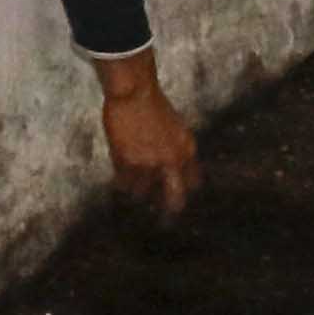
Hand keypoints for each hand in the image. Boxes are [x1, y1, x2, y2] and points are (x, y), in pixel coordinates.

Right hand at [95, 50, 199, 220]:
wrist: (134, 93)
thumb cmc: (153, 107)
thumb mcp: (177, 130)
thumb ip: (179, 152)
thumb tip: (177, 174)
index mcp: (187, 151)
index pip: (194, 183)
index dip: (185, 191)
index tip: (177, 198)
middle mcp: (171, 161)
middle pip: (174, 200)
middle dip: (168, 210)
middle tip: (164, 221)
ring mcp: (149, 164)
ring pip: (142, 194)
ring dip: (137, 192)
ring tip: (133, 190)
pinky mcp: (127, 163)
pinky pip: (123, 184)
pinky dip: (121, 183)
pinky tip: (119, 180)